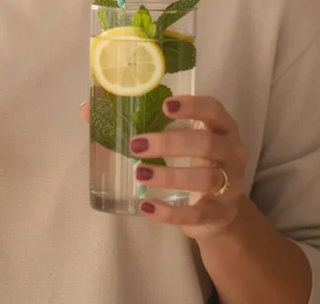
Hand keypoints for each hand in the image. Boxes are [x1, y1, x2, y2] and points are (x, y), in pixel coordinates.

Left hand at [81, 94, 248, 239]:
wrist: (218, 213)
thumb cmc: (193, 165)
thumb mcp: (177, 143)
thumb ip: (138, 125)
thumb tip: (88, 109)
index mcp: (222, 128)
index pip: (214, 110)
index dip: (193, 106)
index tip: (165, 105)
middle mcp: (232, 153)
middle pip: (206, 143)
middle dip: (170, 143)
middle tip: (136, 145)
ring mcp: (230, 185)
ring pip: (203, 178)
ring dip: (169, 176)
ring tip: (139, 174)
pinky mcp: (220, 214)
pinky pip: (196, 213)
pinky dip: (170, 211)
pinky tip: (147, 205)